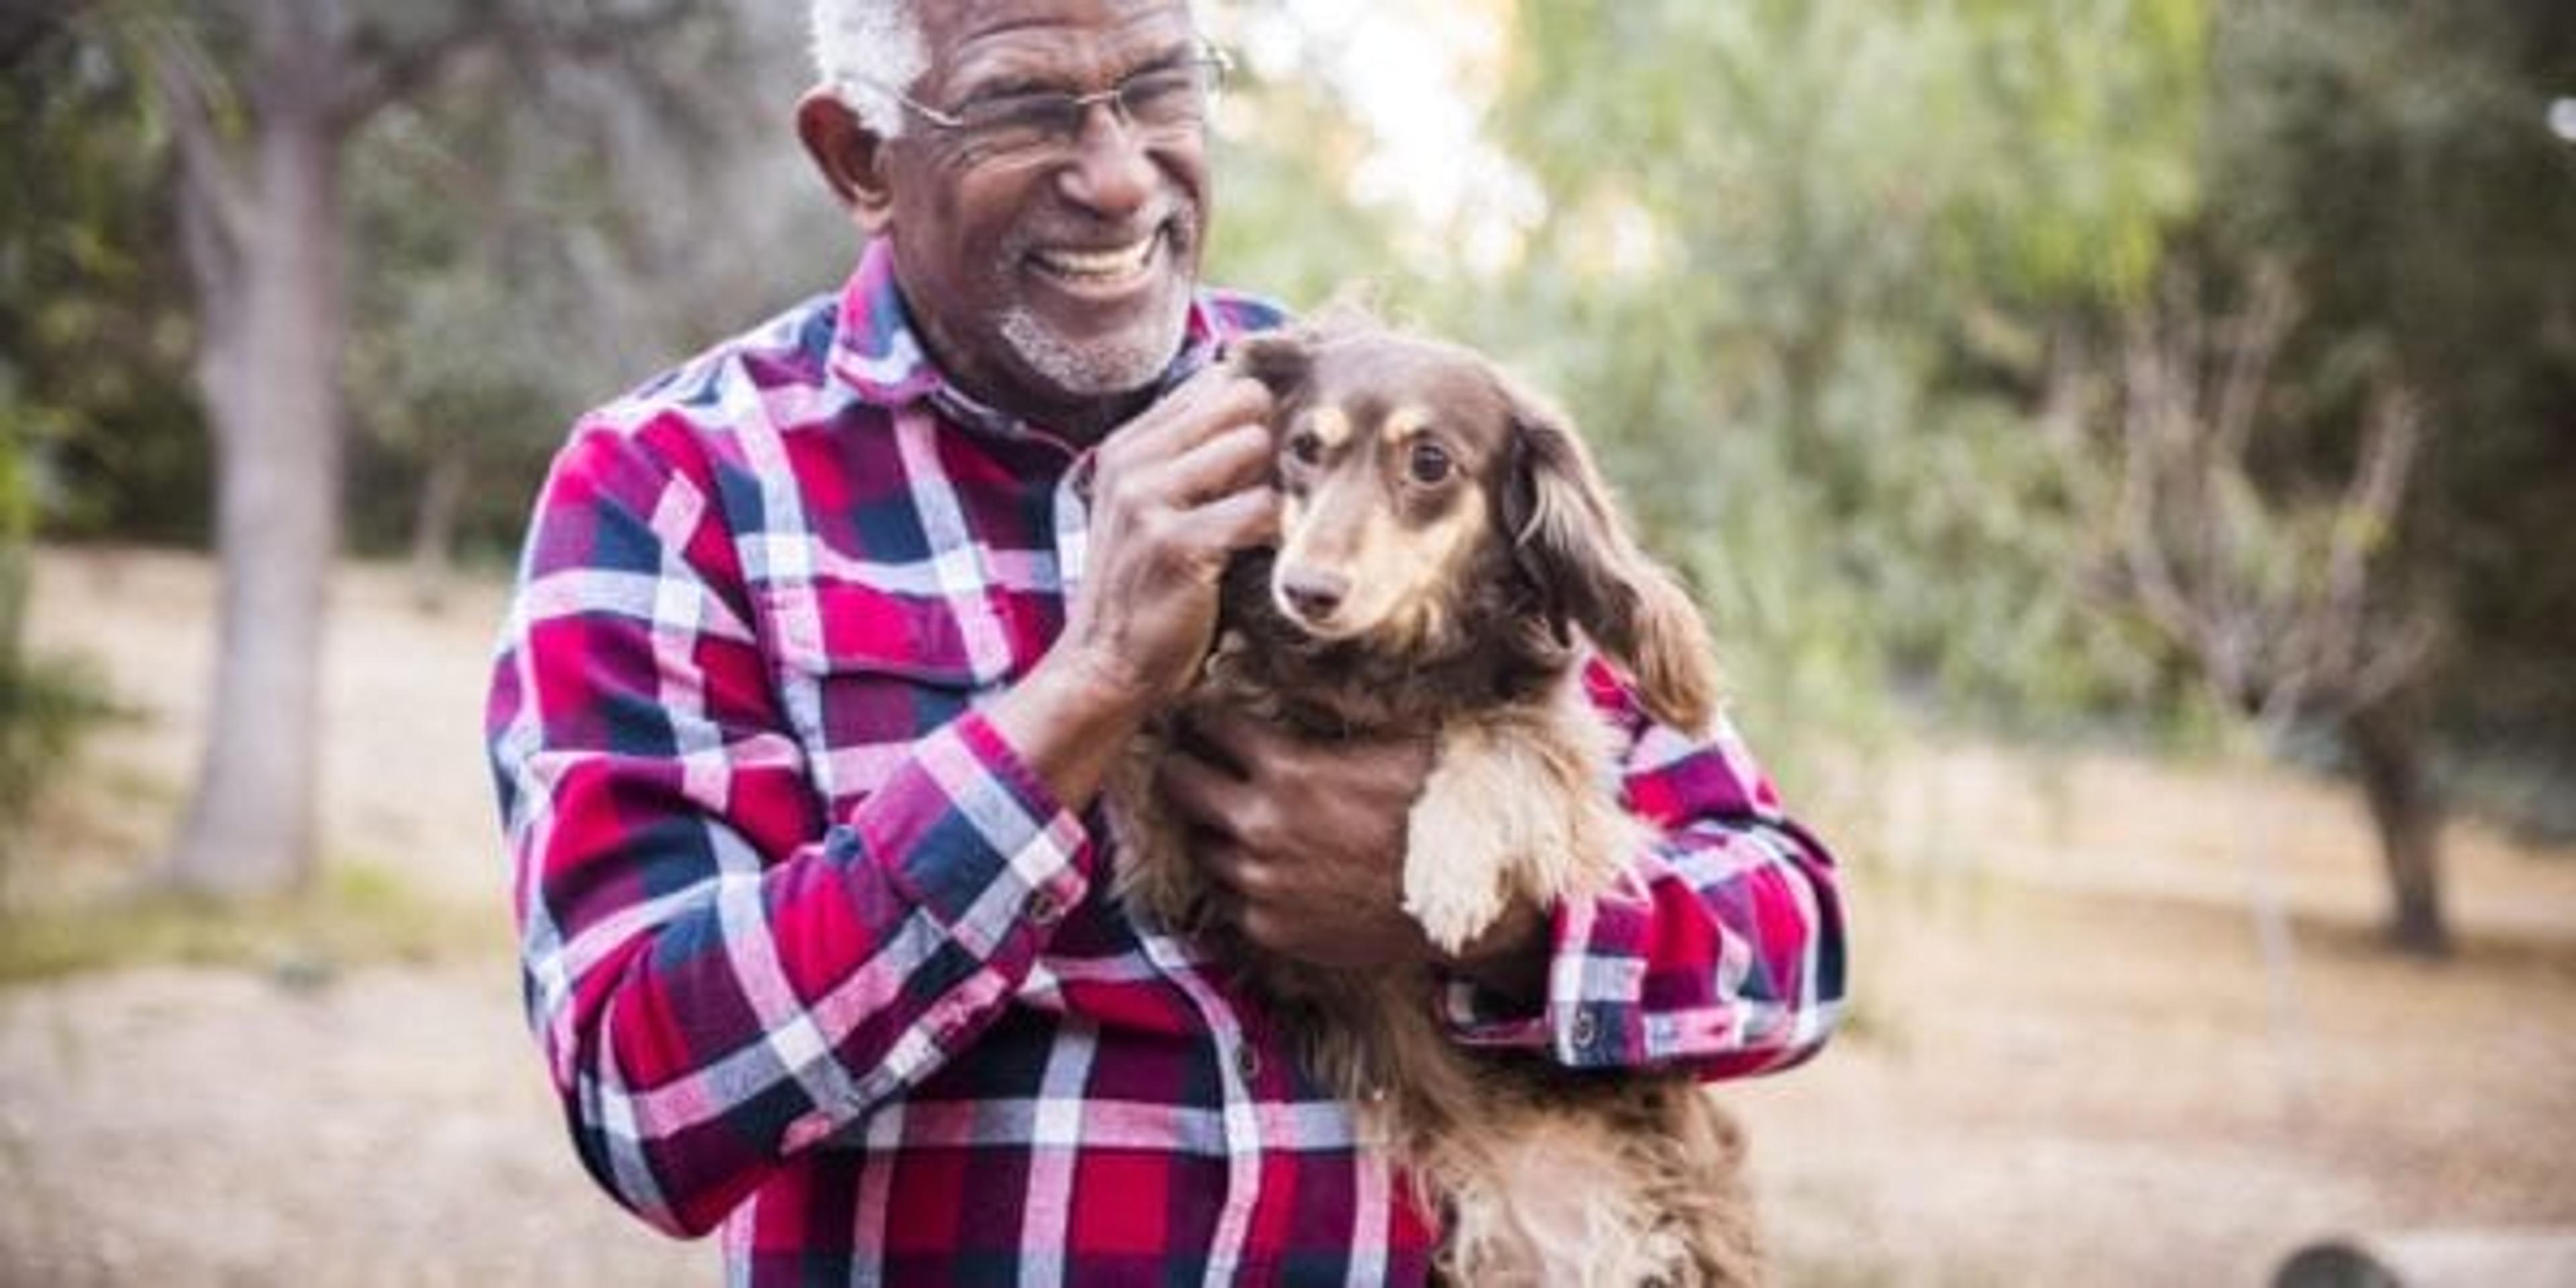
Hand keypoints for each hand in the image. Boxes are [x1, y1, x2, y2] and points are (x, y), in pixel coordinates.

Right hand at [989, 369, 1276, 807]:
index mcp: (1128, 445)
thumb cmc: (1146, 586)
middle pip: (1241, 400)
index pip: (1215, 382)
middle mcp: (1132, 461)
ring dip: (1272, 485)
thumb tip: (1261, 408)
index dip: (1253, 416)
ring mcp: (1147, 500)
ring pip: (1254, 445)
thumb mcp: (1151, 508)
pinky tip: (1259, 556)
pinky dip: (1274, 532)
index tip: (1258, 464)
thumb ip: (1192, 458)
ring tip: (1259, 527)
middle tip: (1264, 493)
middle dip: (1268, 442)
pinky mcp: (1175, 544)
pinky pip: (1260, 507)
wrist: (1106, 665)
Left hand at [1155, 706, 1443, 968]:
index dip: (1207, 715)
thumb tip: (1316, 668)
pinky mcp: (1268, 929)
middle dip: (1183, 765)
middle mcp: (1258, 827)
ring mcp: (1258, 883)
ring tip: (1232, 816)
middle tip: (1190, 758)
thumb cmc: (1440, 815)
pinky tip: (1265, 866)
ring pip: (1202, 845)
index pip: (1212, 726)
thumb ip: (1344, 710)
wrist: (1467, 908)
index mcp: (1287, 770)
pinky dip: (1240, 880)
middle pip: (1181, 784)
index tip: (1205, 713)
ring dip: (1213, 828)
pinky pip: (1230, 897)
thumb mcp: (1399, 741)